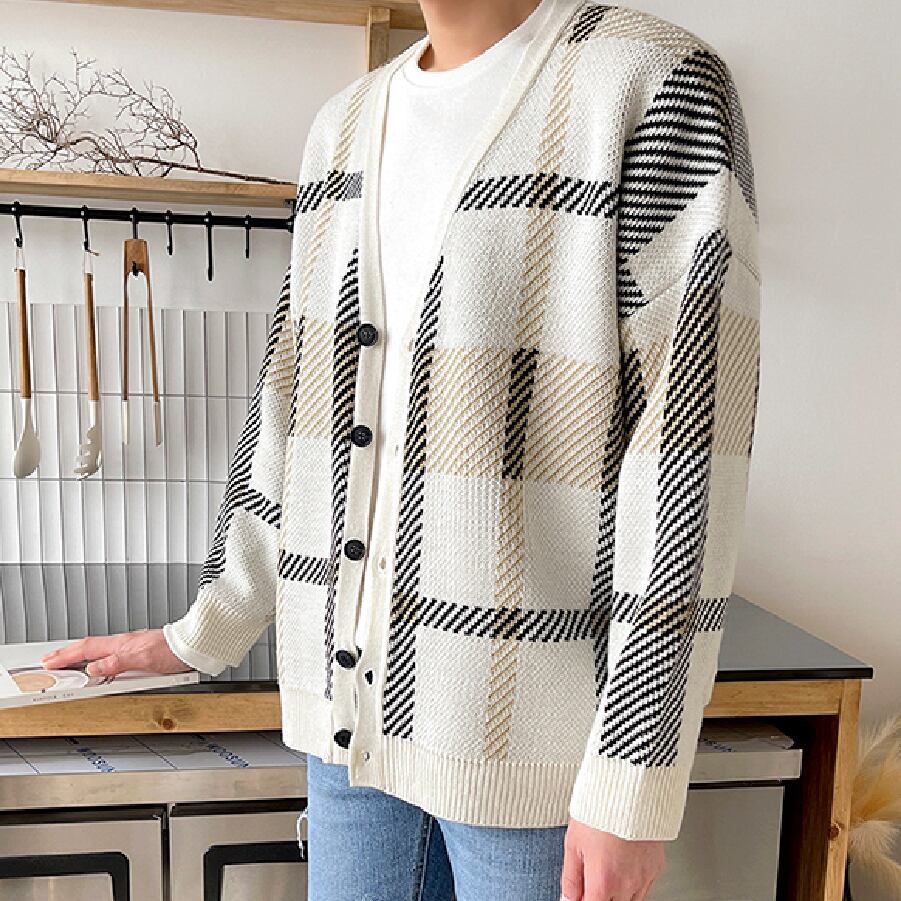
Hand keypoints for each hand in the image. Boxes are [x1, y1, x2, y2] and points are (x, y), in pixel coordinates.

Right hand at [40, 629, 192, 677]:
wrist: (195, 645)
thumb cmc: (174, 649)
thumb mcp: (142, 660)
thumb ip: (116, 663)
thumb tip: (92, 669)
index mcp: (121, 644)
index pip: (86, 649)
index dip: (66, 656)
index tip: (49, 662)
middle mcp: (125, 643)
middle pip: (90, 648)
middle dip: (68, 654)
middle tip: (51, 660)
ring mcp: (133, 647)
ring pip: (101, 651)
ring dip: (82, 656)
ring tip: (68, 662)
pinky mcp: (142, 654)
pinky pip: (114, 656)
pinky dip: (100, 659)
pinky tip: (101, 665)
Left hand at [561, 816, 664, 900]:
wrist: (630, 787)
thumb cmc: (601, 809)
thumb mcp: (573, 842)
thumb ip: (571, 878)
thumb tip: (567, 898)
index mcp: (603, 881)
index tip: (579, 894)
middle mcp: (626, 884)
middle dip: (600, 896)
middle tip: (591, 880)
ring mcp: (644, 877)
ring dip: (616, 892)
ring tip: (606, 868)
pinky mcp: (657, 867)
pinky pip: (644, 886)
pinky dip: (632, 882)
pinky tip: (622, 863)